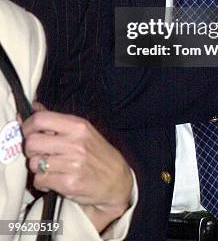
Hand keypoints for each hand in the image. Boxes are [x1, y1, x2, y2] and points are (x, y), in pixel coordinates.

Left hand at [22, 110, 132, 231]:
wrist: (117, 180)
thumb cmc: (98, 153)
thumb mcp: (82, 130)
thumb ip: (56, 120)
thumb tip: (33, 107)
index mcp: (78, 126)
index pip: (41, 119)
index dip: (27, 126)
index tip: (28, 132)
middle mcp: (75, 143)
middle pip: (32, 142)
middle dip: (30, 149)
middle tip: (39, 152)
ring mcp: (72, 164)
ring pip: (34, 163)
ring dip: (37, 167)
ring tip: (49, 166)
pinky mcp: (69, 183)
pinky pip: (40, 180)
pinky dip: (43, 181)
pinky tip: (53, 179)